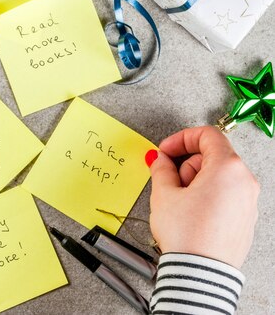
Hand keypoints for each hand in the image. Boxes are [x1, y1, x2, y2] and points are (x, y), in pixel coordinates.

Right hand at [148, 126, 259, 268]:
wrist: (200, 273)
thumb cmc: (187, 235)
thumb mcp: (164, 194)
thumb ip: (161, 168)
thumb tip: (161, 160)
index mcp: (227, 168)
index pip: (207, 135)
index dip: (181, 139)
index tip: (165, 150)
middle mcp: (244, 182)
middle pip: (212, 156)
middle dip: (186, 164)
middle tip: (168, 180)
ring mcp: (247, 201)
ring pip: (218, 176)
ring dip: (195, 180)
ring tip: (178, 201)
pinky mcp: (244, 218)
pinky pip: (224, 195)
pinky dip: (206, 195)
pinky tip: (189, 212)